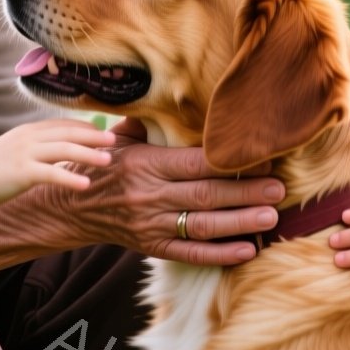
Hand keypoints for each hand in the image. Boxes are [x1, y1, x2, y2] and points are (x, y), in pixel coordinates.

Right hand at [0, 118, 115, 205]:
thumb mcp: (15, 148)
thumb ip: (35, 145)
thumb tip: (58, 148)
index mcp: (29, 131)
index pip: (62, 124)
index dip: (85, 126)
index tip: (103, 129)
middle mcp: (29, 138)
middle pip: (68, 133)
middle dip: (93, 135)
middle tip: (114, 139)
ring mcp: (26, 154)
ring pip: (64, 150)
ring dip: (89, 154)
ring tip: (108, 161)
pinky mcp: (22, 172)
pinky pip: (52, 173)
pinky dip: (70, 177)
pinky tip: (86, 184)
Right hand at [59, 117, 284, 266]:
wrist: (69, 207)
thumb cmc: (103, 164)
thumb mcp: (120, 136)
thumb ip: (152, 120)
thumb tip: (187, 94)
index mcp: (145, 163)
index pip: (194, 162)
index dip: (228, 162)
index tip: (261, 158)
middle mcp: (149, 195)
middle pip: (204, 195)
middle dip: (245, 193)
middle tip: (279, 189)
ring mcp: (150, 224)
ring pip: (201, 226)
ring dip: (240, 223)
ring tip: (272, 217)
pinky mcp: (151, 247)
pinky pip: (189, 253)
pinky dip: (219, 254)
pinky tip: (248, 250)